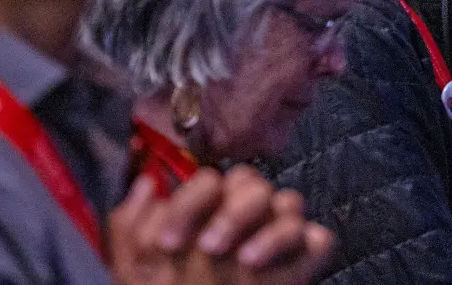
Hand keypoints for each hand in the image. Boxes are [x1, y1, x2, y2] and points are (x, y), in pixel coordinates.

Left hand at [109, 168, 333, 284]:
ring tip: (243, 262)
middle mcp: (242, 219)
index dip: (190, 202)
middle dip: (232, 213)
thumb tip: (147, 184)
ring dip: (267, 229)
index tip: (167, 242)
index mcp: (205, 211)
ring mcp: (273, 241)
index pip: (210, 180)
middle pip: (254, 184)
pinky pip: (319, 239)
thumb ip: (132, 227)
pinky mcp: (301, 265)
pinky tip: (265, 267)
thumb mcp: (134, 271)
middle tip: (209, 248)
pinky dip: (300, 246)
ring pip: (290, 203)